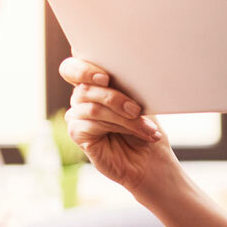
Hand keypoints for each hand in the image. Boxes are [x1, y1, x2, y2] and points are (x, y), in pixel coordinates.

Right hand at [59, 57, 175, 194]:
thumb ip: (128, 85)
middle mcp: (82, 97)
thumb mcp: (143, 100)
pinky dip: (119, 127)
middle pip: (84, 87)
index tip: (105, 77)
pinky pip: (91, 124)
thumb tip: (129, 69)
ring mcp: (78, 115)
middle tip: (136, 108)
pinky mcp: (78, 134)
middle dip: (115, 97)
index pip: (74, 68)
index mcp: (96, 82)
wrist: (153, 159)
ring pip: (93, 107)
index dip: (82, 68)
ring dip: (126, 118)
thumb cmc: (148, 126)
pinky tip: (139, 134)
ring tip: (148, 128)